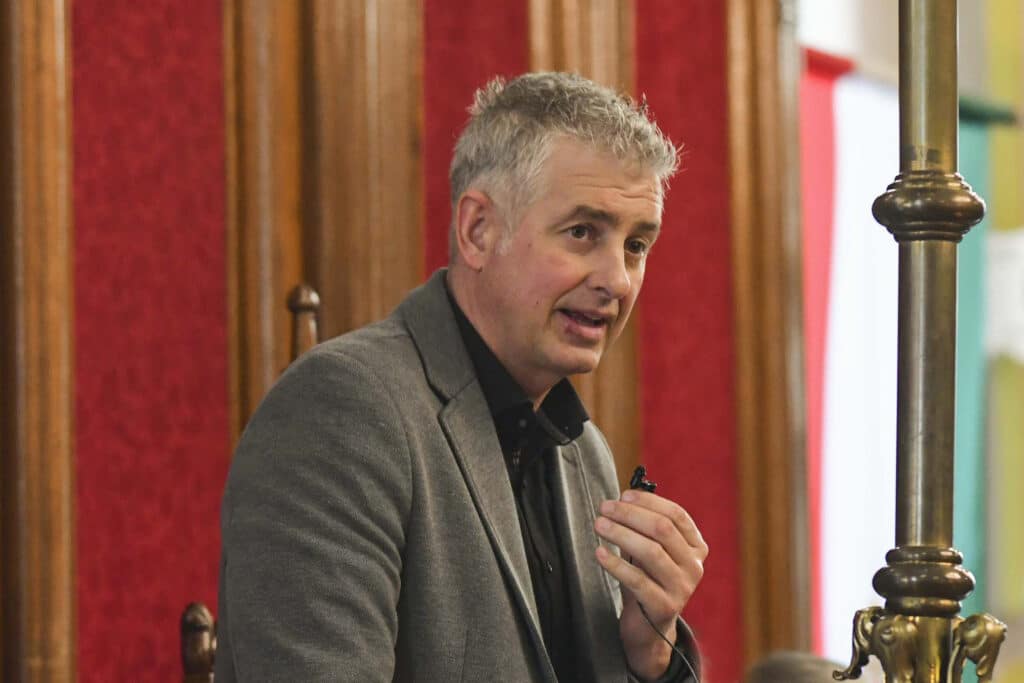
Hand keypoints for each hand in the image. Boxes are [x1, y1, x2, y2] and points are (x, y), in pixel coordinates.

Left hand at [593, 489, 706, 679]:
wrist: (649, 628)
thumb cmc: (648, 580)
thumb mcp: (652, 550)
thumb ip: (644, 526)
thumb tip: (623, 498)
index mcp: (696, 547)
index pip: (676, 515)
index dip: (649, 502)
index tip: (623, 495)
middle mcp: (694, 566)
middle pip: (663, 529)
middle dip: (630, 514)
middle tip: (605, 508)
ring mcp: (682, 588)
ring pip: (651, 552)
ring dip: (621, 533)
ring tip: (599, 525)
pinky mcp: (664, 607)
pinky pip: (637, 580)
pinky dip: (616, 564)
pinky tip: (600, 552)